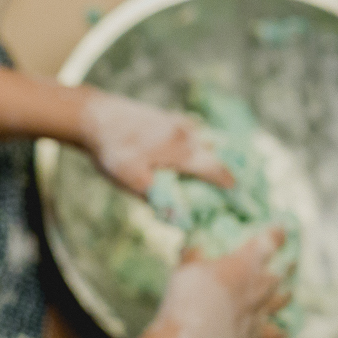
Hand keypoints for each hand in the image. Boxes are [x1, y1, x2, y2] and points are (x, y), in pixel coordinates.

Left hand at [79, 91, 233, 196]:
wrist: (94, 117)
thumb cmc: (114, 151)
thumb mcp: (132, 180)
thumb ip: (158, 199)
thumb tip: (181, 220)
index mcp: (184, 151)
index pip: (218, 170)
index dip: (232, 186)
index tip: (242, 198)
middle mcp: (188, 134)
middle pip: (217, 154)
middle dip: (227, 171)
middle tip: (236, 189)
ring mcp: (179, 122)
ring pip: (207, 140)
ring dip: (215, 155)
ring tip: (220, 174)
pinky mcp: (169, 118)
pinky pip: (195, 133)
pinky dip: (201, 145)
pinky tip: (198, 153)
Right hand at [152, 227, 288, 337]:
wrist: (190, 336)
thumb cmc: (187, 295)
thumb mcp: (185, 267)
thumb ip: (193, 255)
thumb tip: (193, 245)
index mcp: (245, 263)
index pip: (269, 243)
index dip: (277, 234)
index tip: (281, 229)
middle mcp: (258, 286)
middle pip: (280, 273)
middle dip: (286, 266)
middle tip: (290, 262)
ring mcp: (258, 311)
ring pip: (280, 301)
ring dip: (285, 295)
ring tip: (288, 292)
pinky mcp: (253, 333)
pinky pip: (272, 334)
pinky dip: (278, 334)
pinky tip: (284, 335)